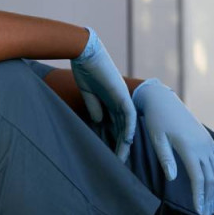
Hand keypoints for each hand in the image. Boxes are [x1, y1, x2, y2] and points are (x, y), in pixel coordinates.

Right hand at [70, 26, 136, 162]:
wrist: (84, 52)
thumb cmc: (84, 68)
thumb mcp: (88, 93)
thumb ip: (94, 107)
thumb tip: (99, 122)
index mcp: (111, 100)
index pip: (115, 124)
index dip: (113, 139)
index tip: (109, 154)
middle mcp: (119, 100)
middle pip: (123, 127)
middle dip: (120, 145)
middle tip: (118, 163)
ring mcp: (122, 97)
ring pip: (127, 124)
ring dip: (125, 142)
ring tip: (122, 158)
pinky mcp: (121, 93)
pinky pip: (128, 114)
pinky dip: (129, 127)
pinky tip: (127, 140)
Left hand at [132, 78, 213, 214]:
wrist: (163, 100)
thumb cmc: (156, 120)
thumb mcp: (156, 138)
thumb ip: (166, 158)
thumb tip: (173, 179)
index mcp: (188, 147)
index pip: (198, 178)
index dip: (200, 196)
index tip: (199, 213)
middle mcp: (202, 146)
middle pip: (210, 178)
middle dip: (209, 198)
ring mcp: (206, 142)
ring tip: (212, 206)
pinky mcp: (207, 139)